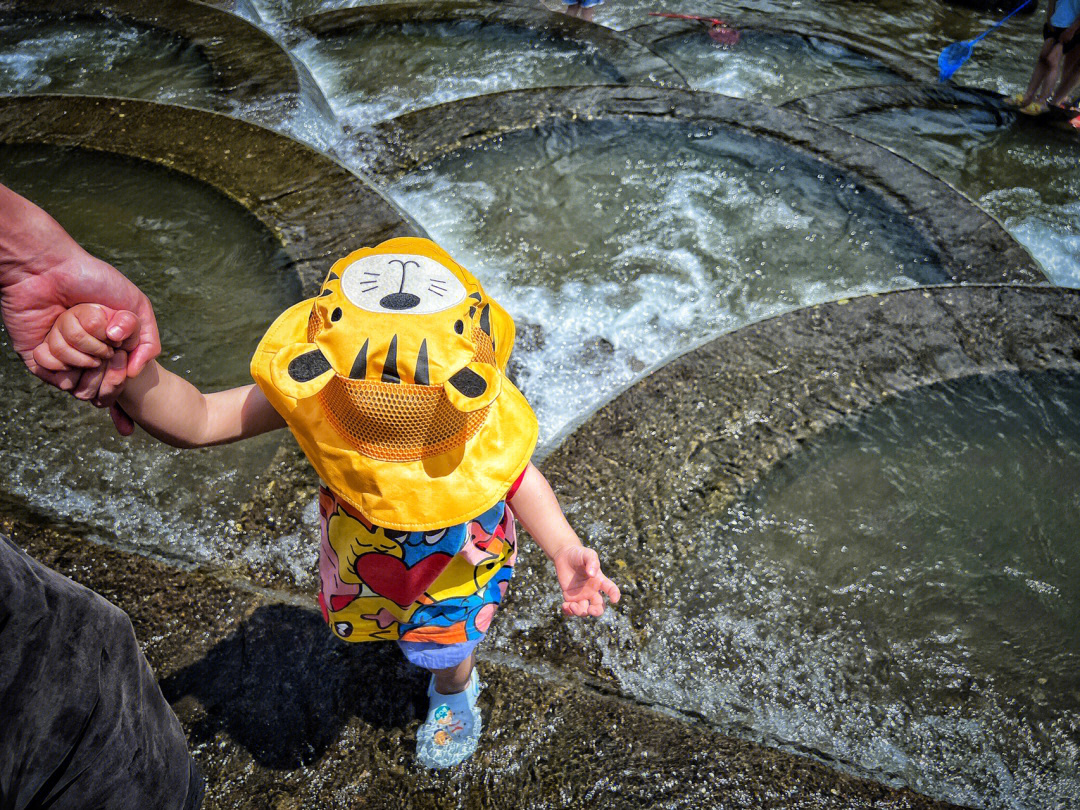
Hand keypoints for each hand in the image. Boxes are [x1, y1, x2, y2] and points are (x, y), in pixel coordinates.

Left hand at [0, 186, 159, 422]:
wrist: (49, 268)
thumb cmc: (94, 280)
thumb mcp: (137, 305)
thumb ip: (148, 341)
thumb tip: (133, 372)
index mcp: (111, 346)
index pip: (119, 378)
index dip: (119, 373)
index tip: (118, 351)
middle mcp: (87, 354)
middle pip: (99, 386)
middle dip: (100, 362)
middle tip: (97, 340)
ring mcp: (62, 357)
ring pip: (74, 382)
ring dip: (74, 353)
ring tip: (69, 326)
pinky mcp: (37, 357)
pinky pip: (50, 375)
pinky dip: (53, 359)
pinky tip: (50, 337)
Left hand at [551, 545, 620, 616]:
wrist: (564, 555)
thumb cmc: (579, 554)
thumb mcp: (588, 554)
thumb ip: (592, 562)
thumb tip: (592, 575)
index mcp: (600, 581)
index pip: (611, 589)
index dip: (615, 595)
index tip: (614, 600)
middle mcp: (592, 590)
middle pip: (599, 607)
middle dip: (596, 611)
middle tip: (590, 609)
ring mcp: (581, 595)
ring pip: (584, 610)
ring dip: (579, 612)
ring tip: (571, 605)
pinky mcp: (570, 597)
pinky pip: (571, 609)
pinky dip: (569, 612)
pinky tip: (565, 606)